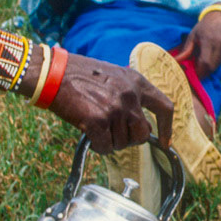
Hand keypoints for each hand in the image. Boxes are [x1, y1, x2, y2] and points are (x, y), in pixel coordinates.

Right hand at [47, 53, 172, 154]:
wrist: (53, 73)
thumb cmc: (80, 75)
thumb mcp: (113, 76)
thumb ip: (129, 95)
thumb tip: (139, 123)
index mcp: (137, 82)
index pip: (165, 107)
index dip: (168, 128)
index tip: (166, 142)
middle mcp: (130, 95)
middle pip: (143, 134)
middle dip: (130, 140)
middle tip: (114, 135)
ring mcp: (115, 108)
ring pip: (123, 143)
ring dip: (110, 142)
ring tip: (97, 129)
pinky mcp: (98, 121)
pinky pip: (105, 147)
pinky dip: (98, 147)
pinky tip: (90, 137)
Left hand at [176, 10, 220, 79]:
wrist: (220, 16)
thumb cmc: (203, 27)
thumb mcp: (192, 36)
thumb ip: (186, 50)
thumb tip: (175, 61)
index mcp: (208, 40)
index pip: (205, 62)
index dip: (199, 72)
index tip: (193, 75)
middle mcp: (220, 44)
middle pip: (212, 66)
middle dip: (203, 72)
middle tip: (196, 72)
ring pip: (218, 65)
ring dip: (209, 68)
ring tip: (203, 63)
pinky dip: (216, 62)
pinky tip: (211, 56)